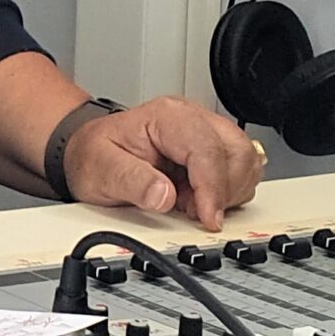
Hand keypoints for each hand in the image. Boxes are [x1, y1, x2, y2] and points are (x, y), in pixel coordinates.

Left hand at [63, 96, 264, 230]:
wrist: (88, 151)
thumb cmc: (95, 155)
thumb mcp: (101, 170)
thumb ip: (132, 181)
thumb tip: (163, 195)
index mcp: (167, 117)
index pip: (207, 148)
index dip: (213, 188)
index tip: (207, 218)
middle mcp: (192, 119)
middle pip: (238, 152)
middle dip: (224, 191)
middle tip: (193, 211)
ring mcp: (206, 133)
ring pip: (246, 161)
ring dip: (228, 192)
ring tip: (190, 203)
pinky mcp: (214, 151)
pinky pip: (241, 171)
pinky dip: (229, 193)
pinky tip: (197, 198)